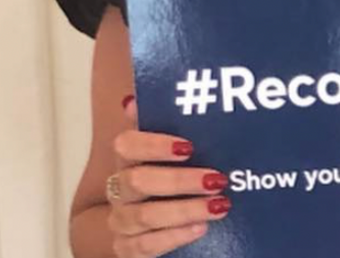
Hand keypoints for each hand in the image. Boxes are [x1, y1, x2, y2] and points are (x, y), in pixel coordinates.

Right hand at [105, 96, 230, 256]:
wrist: (133, 226)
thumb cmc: (158, 177)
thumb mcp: (164, 150)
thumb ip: (162, 123)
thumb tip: (139, 97)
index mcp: (127, 159)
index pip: (126, 145)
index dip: (154, 145)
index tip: (188, 146)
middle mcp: (120, 189)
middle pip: (138, 182)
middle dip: (180, 180)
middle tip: (217, 179)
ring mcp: (121, 220)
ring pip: (144, 216)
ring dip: (185, 210)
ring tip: (219, 205)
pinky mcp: (127, 247)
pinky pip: (145, 246)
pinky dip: (174, 237)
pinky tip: (200, 228)